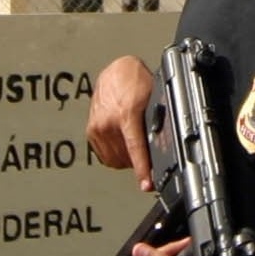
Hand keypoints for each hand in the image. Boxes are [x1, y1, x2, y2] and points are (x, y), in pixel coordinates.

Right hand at [86, 55, 157, 188]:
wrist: (115, 71)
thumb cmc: (135, 81)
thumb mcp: (153, 99)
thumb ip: (155, 122)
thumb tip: (164, 144)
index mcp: (126, 115)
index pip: (135, 149)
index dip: (142, 169)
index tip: (146, 184)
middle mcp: (108, 123)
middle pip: (126, 158)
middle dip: (138, 161)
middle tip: (148, 154)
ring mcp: (97, 128)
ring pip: (114, 160)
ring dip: (126, 159)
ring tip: (135, 146)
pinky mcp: (91, 131)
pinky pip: (104, 155)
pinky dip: (115, 154)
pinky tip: (123, 143)